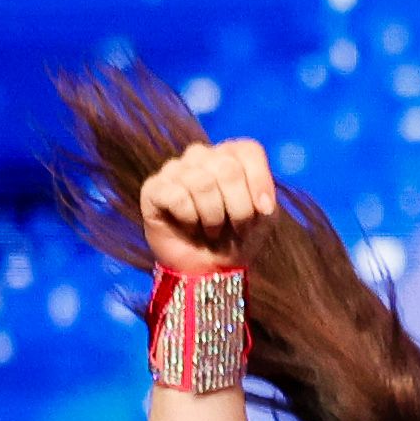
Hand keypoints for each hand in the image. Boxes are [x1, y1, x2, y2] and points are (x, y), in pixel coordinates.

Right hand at [138, 136, 276, 274]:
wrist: (208, 270)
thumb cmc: (236, 239)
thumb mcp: (263, 220)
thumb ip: (266, 199)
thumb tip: (262, 202)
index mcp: (230, 156)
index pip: (247, 150)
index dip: (259, 182)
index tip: (263, 211)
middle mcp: (201, 156)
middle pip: (227, 168)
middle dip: (239, 208)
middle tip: (234, 227)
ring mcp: (175, 169)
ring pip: (202, 182)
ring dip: (213, 217)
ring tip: (210, 229)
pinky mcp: (153, 188)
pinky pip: (177, 196)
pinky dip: (189, 219)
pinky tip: (188, 226)